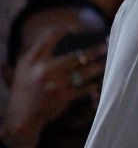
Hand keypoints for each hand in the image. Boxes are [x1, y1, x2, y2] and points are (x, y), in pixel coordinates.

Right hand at [0, 30, 105, 147]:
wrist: (21, 118)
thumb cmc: (22, 92)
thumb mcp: (20, 70)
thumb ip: (31, 55)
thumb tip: (41, 39)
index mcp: (31, 60)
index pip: (48, 39)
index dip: (61, 32)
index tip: (74, 29)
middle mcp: (43, 69)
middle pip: (75, 56)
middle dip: (94, 50)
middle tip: (107, 45)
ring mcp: (54, 83)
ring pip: (83, 72)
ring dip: (98, 67)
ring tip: (108, 62)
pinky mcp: (63, 96)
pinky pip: (84, 88)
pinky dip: (94, 85)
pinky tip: (100, 82)